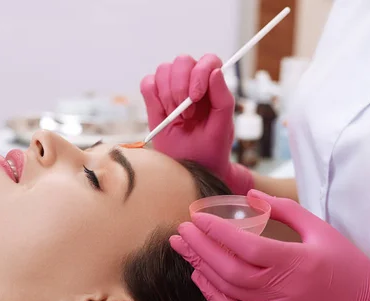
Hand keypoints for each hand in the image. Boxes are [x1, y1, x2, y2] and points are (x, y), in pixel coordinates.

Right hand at [140, 54, 252, 194]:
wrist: (191, 170)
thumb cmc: (210, 149)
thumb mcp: (223, 125)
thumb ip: (223, 97)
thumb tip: (215, 71)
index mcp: (212, 86)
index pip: (208, 61)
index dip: (200, 72)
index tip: (197, 96)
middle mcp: (192, 84)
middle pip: (182, 61)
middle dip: (181, 86)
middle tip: (185, 114)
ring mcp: (172, 91)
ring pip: (163, 70)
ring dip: (168, 94)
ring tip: (176, 118)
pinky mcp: (154, 102)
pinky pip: (147, 83)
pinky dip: (152, 96)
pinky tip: (162, 114)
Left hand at [172, 189, 369, 300]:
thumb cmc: (346, 263)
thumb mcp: (320, 228)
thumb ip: (284, 210)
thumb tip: (251, 195)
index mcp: (296, 261)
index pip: (247, 246)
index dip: (218, 232)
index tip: (197, 217)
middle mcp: (282, 287)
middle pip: (229, 269)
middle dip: (200, 247)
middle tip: (181, 230)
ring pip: (228, 290)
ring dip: (200, 267)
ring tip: (182, 247)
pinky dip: (212, 296)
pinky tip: (198, 277)